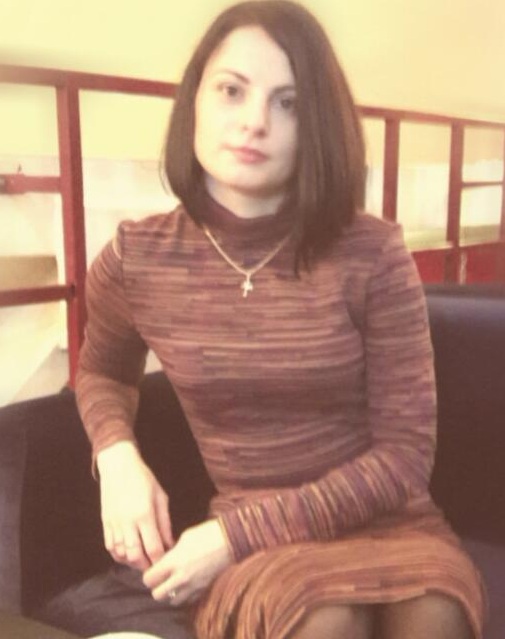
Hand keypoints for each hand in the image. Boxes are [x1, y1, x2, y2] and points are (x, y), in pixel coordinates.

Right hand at [97, 441, 172, 570]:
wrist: (118, 466)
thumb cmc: (143, 479)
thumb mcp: (160, 497)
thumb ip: (165, 523)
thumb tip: (169, 544)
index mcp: (144, 515)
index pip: (153, 548)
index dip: (160, 560)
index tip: (166, 562)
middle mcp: (127, 523)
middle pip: (136, 557)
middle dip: (146, 566)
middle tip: (155, 565)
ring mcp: (114, 524)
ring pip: (121, 555)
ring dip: (132, 562)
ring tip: (143, 560)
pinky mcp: (105, 523)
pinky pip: (110, 547)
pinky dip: (120, 555)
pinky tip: (128, 554)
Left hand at [143, 519, 232, 605]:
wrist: (230, 539)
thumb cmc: (207, 533)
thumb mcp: (184, 538)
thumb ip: (171, 552)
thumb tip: (164, 560)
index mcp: (174, 561)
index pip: (149, 579)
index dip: (149, 574)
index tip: (153, 569)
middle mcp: (181, 577)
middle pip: (157, 595)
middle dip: (157, 587)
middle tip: (161, 578)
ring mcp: (193, 585)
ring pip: (172, 601)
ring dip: (170, 593)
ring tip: (174, 582)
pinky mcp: (203, 589)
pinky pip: (188, 601)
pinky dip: (185, 595)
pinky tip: (187, 584)